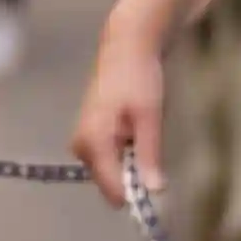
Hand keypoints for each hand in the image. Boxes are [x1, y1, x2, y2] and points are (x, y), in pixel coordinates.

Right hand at [70, 16, 166, 208]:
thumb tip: (155, 191)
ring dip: (129, 163)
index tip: (158, 184)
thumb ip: (149, 154)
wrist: (125, 49)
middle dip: (132, 175)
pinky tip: (132, 131)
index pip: (113, 189)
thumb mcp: (149, 116)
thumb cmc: (139, 78)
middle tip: (150, 147)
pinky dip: (123, 154)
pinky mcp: (87, 137)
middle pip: (110, 183)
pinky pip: (107, 160)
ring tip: (142, 135)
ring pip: (109, 173)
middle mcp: (81, 146)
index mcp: (93, 142)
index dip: (137, 192)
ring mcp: (82, 142)